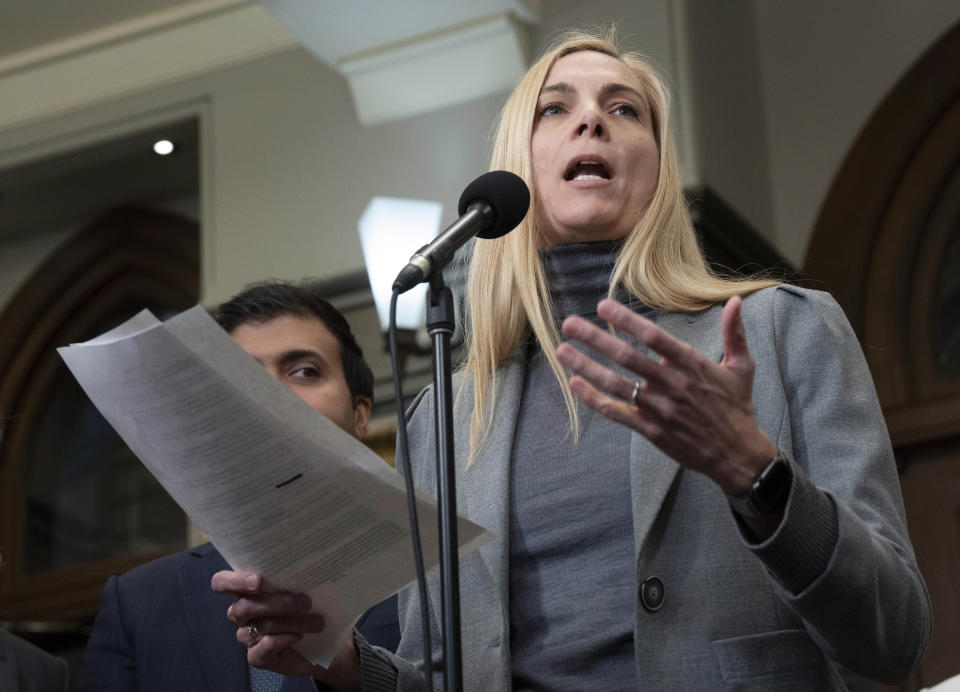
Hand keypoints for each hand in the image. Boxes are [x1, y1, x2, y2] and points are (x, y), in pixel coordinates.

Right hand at [211, 570, 359, 690]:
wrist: (322, 643)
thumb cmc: (309, 608)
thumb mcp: (303, 588)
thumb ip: (292, 577)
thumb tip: (301, 564)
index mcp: (246, 591)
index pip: (221, 583)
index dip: (234, 581)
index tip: (258, 581)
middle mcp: (242, 614)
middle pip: (244, 606)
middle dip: (277, 603)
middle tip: (305, 602)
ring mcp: (247, 636)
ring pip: (260, 626)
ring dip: (292, 622)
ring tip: (316, 622)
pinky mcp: (256, 657)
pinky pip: (261, 649)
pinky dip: (282, 640)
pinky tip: (298, 637)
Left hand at [556, 296, 777, 494]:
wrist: (737, 455)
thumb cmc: (737, 407)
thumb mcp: (742, 367)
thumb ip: (734, 332)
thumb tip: (735, 301)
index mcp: (691, 364)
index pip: (652, 336)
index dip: (626, 320)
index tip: (602, 305)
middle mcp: (672, 384)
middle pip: (626, 357)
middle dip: (594, 338)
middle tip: (569, 324)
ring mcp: (659, 408)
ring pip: (616, 384)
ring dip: (586, 367)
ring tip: (562, 351)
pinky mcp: (651, 430)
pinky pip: (617, 412)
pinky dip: (594, 400)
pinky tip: (575, 385)